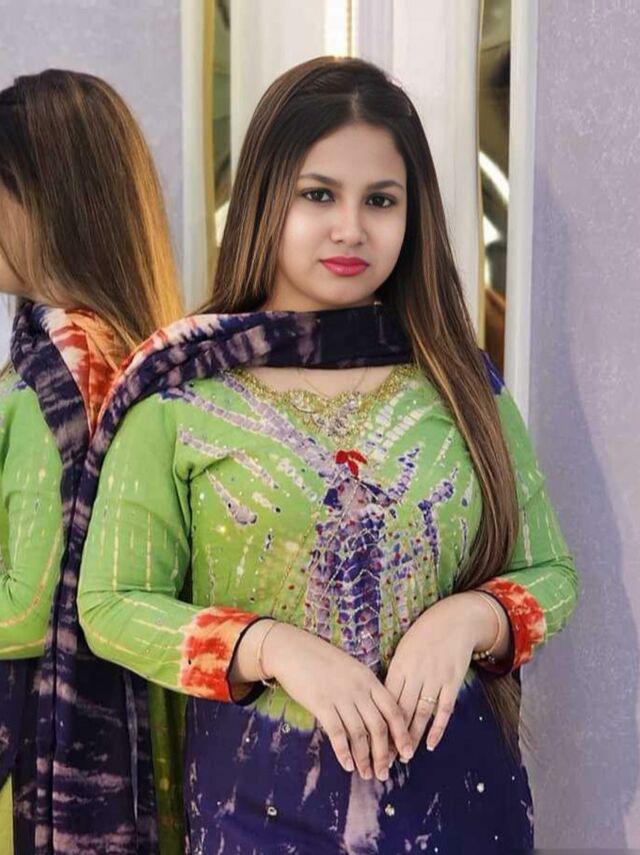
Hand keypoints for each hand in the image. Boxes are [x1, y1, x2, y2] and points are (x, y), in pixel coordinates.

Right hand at [260, 622, 414, 780]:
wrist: (292, 649)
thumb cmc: (321, 659)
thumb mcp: (350, 668)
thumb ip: (365, 688)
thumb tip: (376, 717)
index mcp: (369, 679)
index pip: (393, 710)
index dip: (402, 734)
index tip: (406, 753)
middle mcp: (358, 688)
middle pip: (378, 726)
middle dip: (384, 754)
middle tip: (384, 773)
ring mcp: (340, 696)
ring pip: (359, 733)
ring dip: (364, 758)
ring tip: (366, 774)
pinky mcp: (321, 703)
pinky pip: (337, 732)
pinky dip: (344, 752)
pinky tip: (347, 765)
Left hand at [383, 592, 506, 754]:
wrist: (455, 620)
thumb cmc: (423, 636)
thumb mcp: (403, 650)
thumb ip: (395, 674)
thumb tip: (379, 699)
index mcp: (399, 665)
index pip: (385, 699)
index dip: (378, 721)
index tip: (370, 740)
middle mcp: (416, 673)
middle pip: (401, 710)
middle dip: (392, 736)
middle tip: (384, 758)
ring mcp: (435, 678)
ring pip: (421, 713)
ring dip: (412, 736)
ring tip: (404, 757)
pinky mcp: (452, 682)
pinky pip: (444, 709)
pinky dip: (437, 728)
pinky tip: (430, 744)